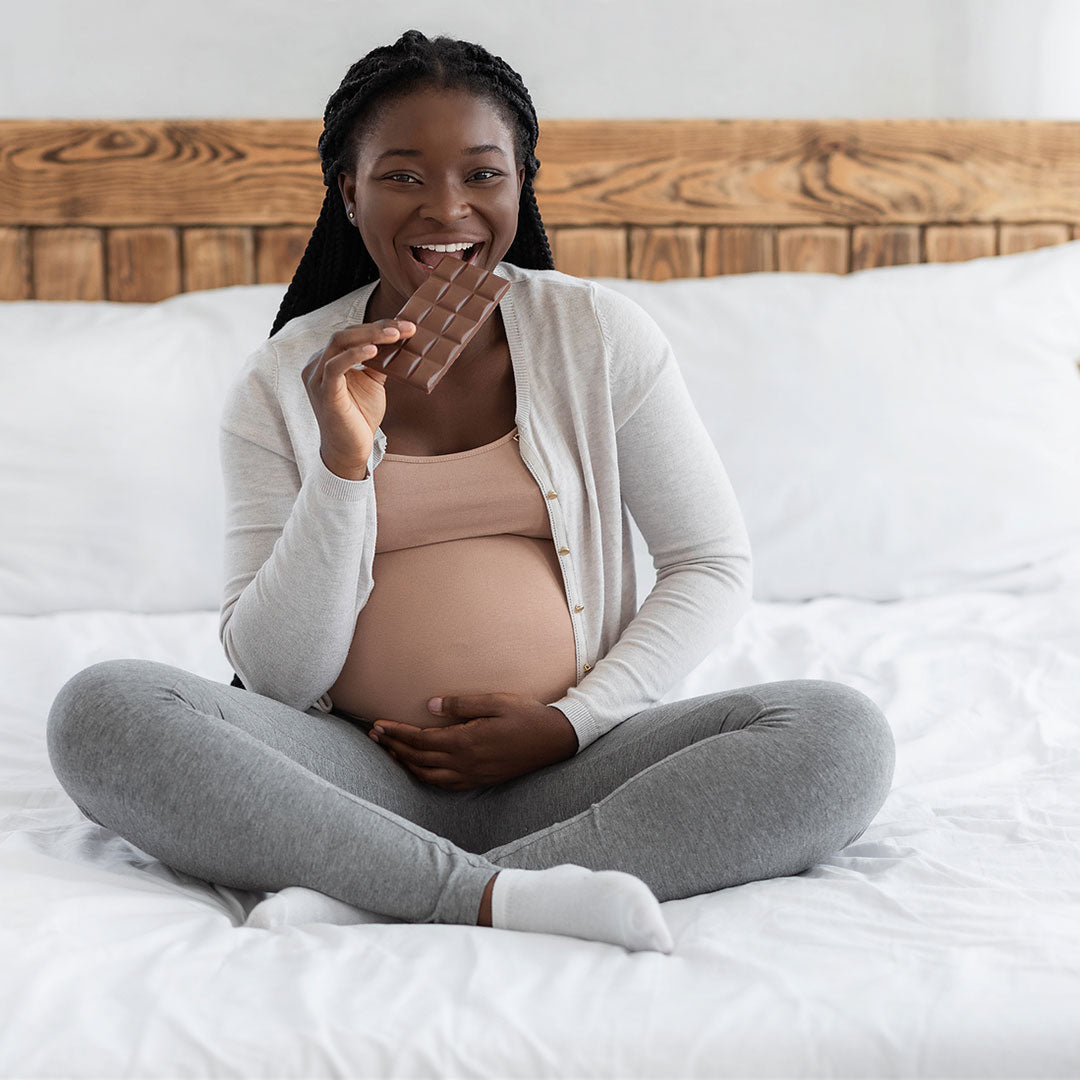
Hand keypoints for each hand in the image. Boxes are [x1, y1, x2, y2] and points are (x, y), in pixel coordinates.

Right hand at [301, 318, 415, 479]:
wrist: (350, 450)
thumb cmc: (359, 417)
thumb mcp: (373, 383)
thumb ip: (379, 363)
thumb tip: (397, 342)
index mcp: (328, 360)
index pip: (352, 334)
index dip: (379, 326)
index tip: (406, 326)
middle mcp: (318, 364)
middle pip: (346, 334)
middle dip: (378, 327)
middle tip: (407, 327)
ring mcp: (318, 378)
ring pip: (340, 343)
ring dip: (370, 336)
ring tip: (395, 335)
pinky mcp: (324, 392)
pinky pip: (335, 366)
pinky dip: (354, 355)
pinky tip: (374, 350)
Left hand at [369, 693, 579, 790]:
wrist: (554, 740)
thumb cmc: (526, 715)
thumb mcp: (495, 701)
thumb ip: (461, 704)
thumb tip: (430, 706)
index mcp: (465, 741)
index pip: (419, 740)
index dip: (396, 733)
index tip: (378, 724)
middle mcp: (464, 763)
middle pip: (418, 759)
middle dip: (393, 747)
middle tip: (374, 735)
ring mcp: (471, 775)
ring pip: (427, 775)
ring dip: (404, 763)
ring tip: (388, 751)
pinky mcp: (479, 780)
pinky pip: (443, 784)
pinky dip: (423, 777)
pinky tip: (417, 768)